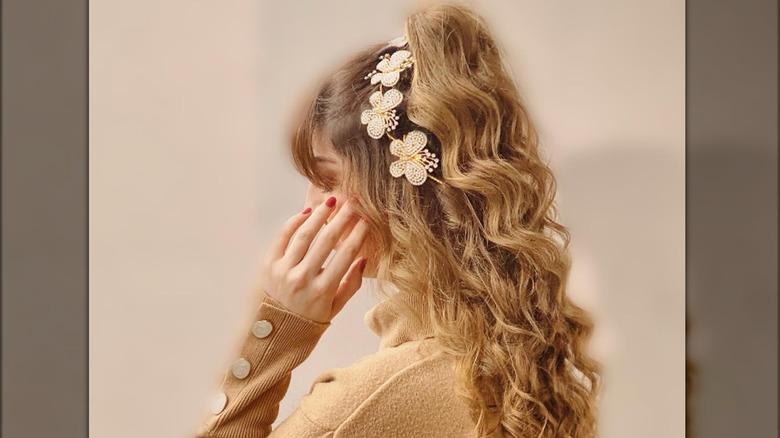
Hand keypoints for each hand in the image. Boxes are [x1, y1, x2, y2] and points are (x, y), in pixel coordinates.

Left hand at [256, 196, 368, 322]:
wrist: (273, 334)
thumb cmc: (308, 321)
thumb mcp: (334, 308)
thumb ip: (351, 285)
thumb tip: (363, 259)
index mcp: (322, 291)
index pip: (345, 255)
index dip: (358, 235)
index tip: (366, 220)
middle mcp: (302, 279)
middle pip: (326, 241)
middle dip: (342, 218)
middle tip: (353, 203)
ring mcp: (283, 271)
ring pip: (304, 234)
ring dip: (320, 215)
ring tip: (331, 201)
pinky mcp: (267, 265)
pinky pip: (282, 237)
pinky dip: (294, 222)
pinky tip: (307, 213)